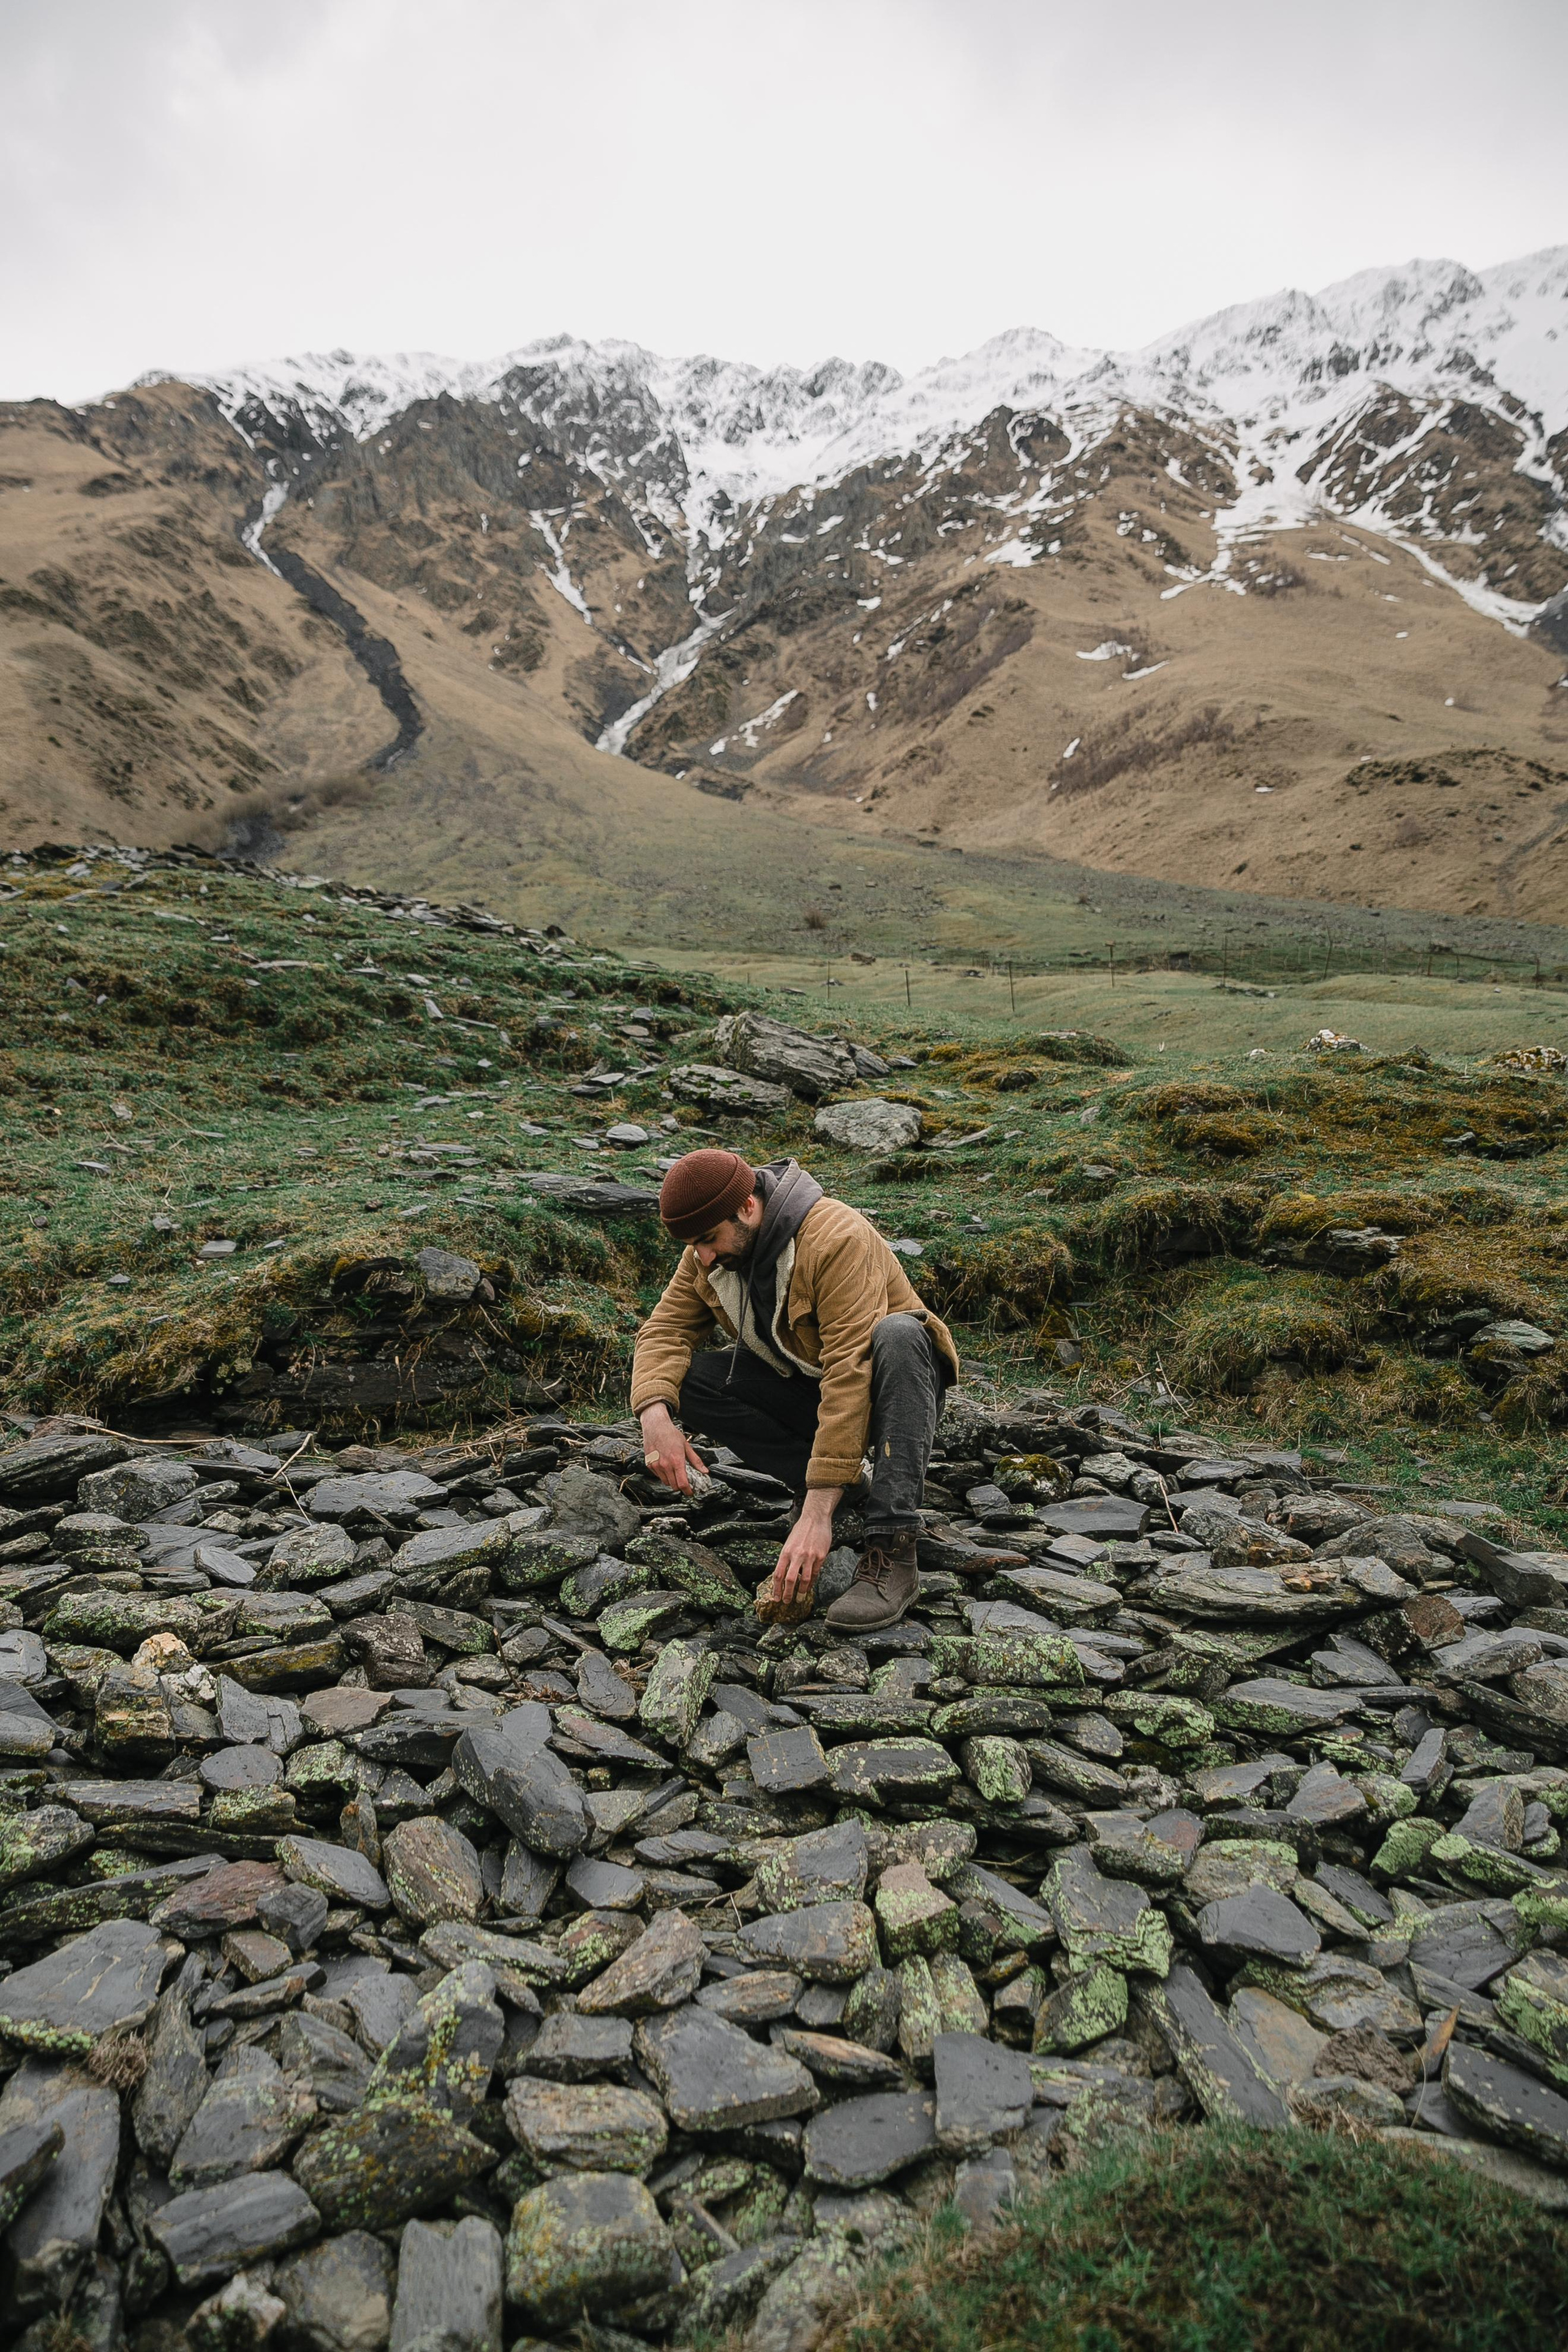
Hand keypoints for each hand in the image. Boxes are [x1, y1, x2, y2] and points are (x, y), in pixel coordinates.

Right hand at [639, 1403, 707, 1495]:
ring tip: (675, 1471)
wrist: (655, 1426)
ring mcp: (656, 1465)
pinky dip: (663, 1475)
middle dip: (680, 1486)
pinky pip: (658, 1476)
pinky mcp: (649, 1464)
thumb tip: (705, 1472)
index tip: (690, 1492)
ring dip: (671, 1481)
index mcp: (677, 1460)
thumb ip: (696, 1461)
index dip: (687, 1491)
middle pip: (674, 1486)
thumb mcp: (686, 1446)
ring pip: (666, 1482)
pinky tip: (666, 1465)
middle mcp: (665, 1465)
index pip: (682, 1483)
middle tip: (684, 1481)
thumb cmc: (672, 1435)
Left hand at [773, 1488, 841, 1607]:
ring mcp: (809, 1556)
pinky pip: (815, 1573)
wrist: (815, 1518)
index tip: (775, 1598)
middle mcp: (796, 1555)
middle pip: (790, 1580)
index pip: (778, 1574)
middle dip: (787, 1594)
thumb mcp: (789, 1543)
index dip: (776, 1588)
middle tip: (786, 1602)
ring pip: (804, 1579)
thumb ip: (787, 1558)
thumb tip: (783, 1575)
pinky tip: (809, 1587)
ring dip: (801, 1592)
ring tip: (800, 1599)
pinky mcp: (820, 1556)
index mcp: (785, 1552)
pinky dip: (811, 1582)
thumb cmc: (801, 1530)